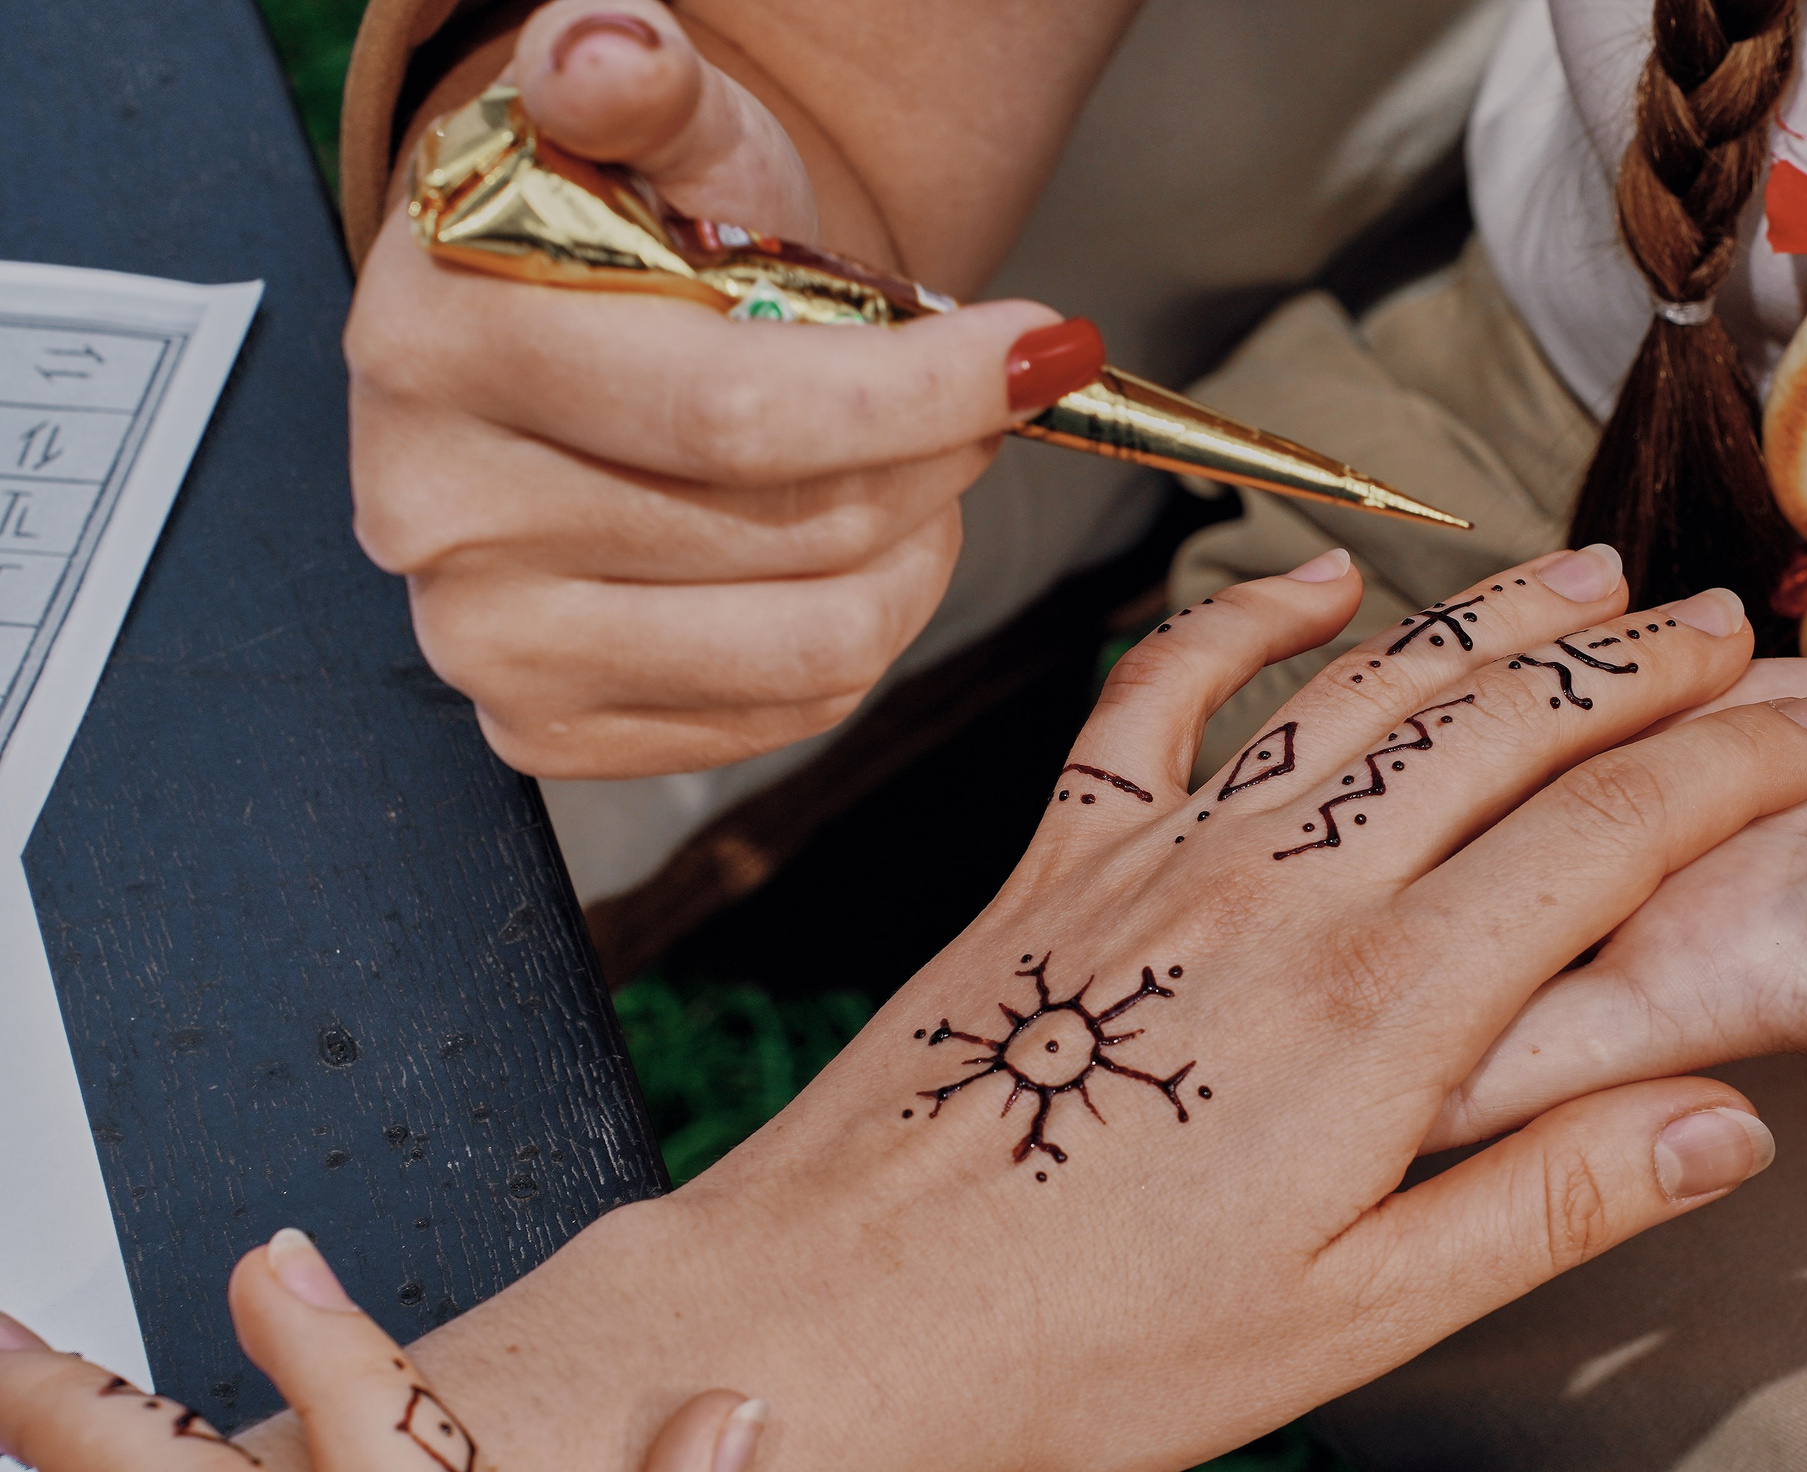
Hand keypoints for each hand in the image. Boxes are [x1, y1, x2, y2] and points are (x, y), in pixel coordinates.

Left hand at [4, 550, 1806, 1471]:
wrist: (843, 1310)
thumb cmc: (1099, 1347)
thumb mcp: (1355, 1321)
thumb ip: (1546, 1205)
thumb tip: (1729, 1122)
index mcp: (1385, 1012)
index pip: (1604, 840)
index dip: (1728, 768)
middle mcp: (1287, 894)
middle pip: (1497, 731)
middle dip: (1632, 665)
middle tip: (1726, 622)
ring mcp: (1165, 855)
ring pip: (1359, 691)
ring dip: (1484, 620)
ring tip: (1585, 572)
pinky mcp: (1062, 854)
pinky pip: (1159, 695)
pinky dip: (1240, 623)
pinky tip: (1307, 580)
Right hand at [346, 0, 1090, 776]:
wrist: (573, 347)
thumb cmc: (635, 232)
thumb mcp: (652, 129)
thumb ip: (636, 76)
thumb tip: (613, 52)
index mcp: (443, 342)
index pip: (738, 412)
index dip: (923, 391)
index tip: (1036, 351)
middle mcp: (433, 512)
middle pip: (797, 531)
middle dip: (937, 457)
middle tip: (974, 400)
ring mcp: (484, 642)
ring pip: (814, 642)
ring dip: (916, 550)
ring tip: (914, 470)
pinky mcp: (542, 733)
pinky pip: (788, 714)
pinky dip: (863, 630)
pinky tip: (846, 548)